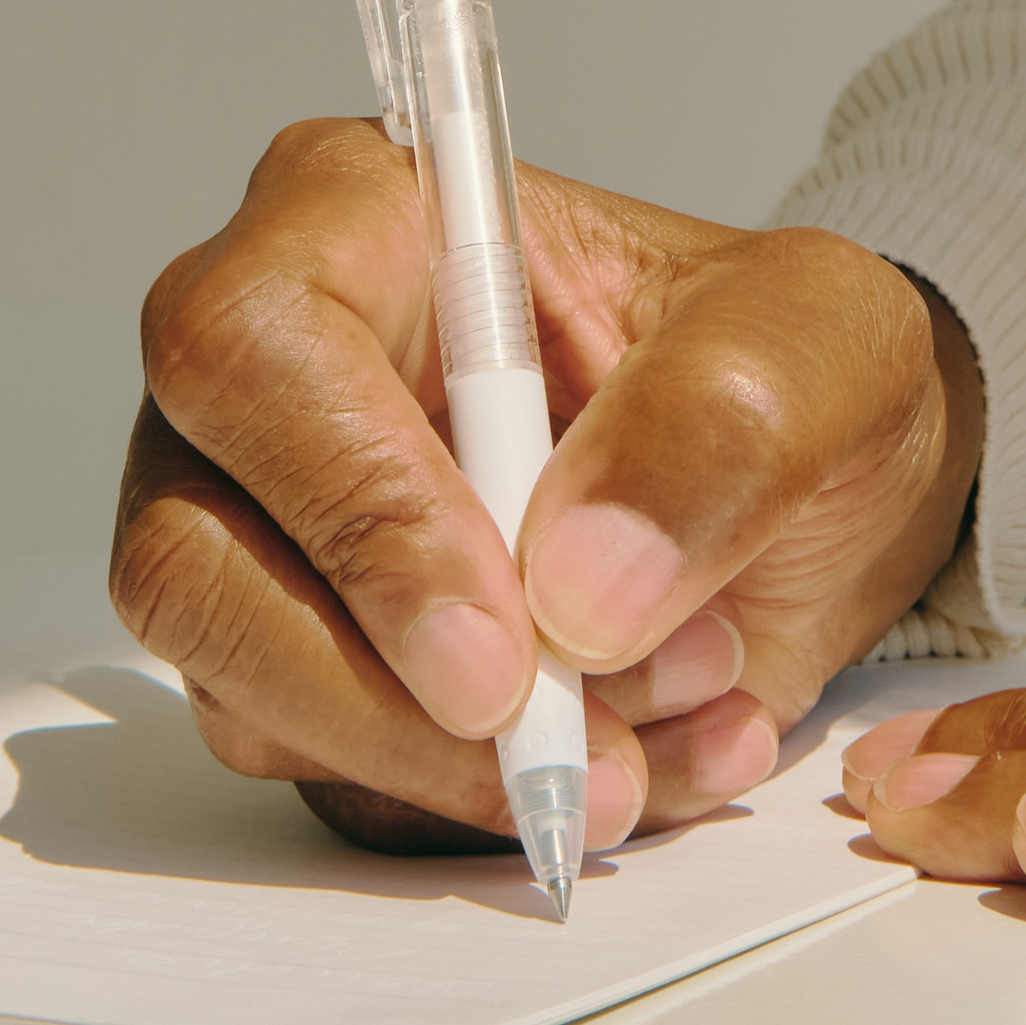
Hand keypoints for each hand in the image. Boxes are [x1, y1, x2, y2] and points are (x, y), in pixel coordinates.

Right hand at [109, 117, 983, 855]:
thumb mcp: (821, 346)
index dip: (358, 510)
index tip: (502, 645)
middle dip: (391, 697)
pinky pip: (341, 783)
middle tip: (580, 752)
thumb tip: (573, 590)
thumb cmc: (788, 364)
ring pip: (255, 700)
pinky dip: (497, 805)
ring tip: (674, 706)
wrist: (828, 485)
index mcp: (359, 220)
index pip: (254, 350)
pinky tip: (649, 752)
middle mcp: (275, 378)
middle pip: (196, 563)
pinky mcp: (313, 672)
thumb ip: (713, 429)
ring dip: (472, 760)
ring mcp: (272, 536)